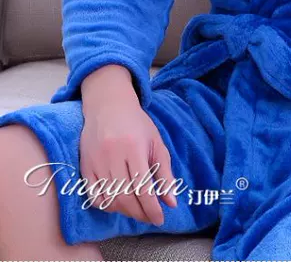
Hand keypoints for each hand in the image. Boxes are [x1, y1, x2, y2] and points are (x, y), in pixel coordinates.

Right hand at [79, 74, 178, 224]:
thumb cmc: (137, 124)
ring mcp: (96, 162)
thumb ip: (164, 173)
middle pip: (126, 196)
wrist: (108, 106)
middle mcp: (113, 155)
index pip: (143, 187)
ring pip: (109, 199)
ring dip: (125, 211)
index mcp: (134, 148)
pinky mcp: (84, 166)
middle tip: (150, 217)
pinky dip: (106, 205)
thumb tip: (171, 203)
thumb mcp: (156, 143)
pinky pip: (93, 196)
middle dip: (140, 212)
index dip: (152, 208)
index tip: (160, 219)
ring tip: (137, 210)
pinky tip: (118, 204)